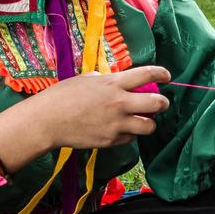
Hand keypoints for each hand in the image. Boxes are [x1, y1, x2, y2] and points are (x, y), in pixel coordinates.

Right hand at [0, 65, 170, 171]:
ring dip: (149, 122)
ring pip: (149, 126)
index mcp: (113, 83)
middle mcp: (119, 103)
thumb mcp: (87, 80)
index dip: (161, 74)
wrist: (47, 121)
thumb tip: (121, 82)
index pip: (147, 75)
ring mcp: (117, 124)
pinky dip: (129, 133)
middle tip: (160, 103)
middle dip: (163, 103)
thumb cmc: (62, 96)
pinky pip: (130, 137)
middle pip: (157, 104)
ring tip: (142, 119)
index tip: (166, 76)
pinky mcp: (111, 140)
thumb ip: (107, 81)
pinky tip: (120, 129)